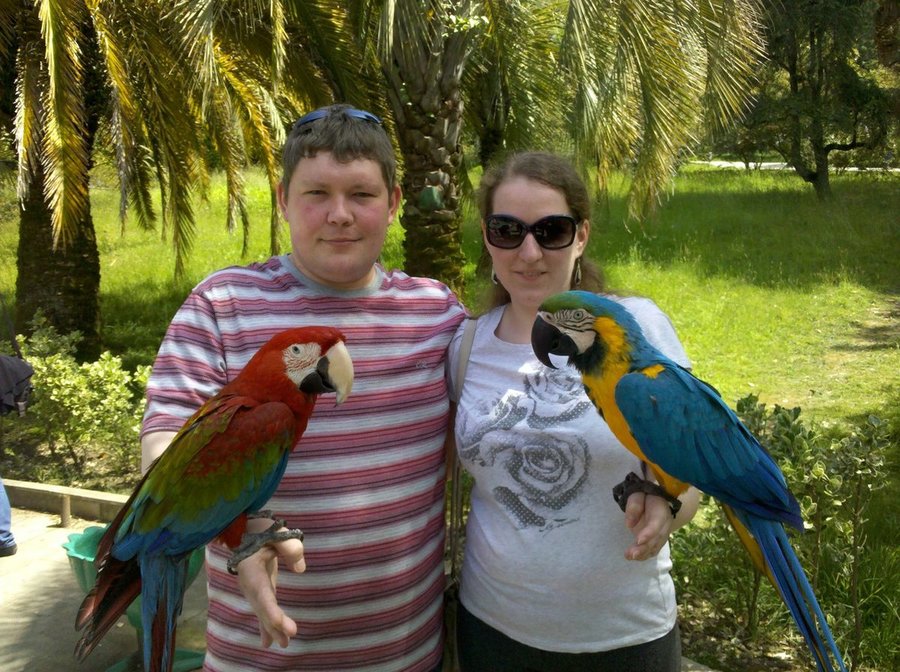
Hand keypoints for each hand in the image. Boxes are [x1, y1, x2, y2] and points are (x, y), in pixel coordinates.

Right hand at [235, 522, 305, 647]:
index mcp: (251, 570)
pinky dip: (266, 626)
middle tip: (287, 640)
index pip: (262, 595)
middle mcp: (249, 584)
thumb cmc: (262, 530)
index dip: (272, 612)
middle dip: (274, 626)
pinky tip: (269, 643)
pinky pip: (262, 611)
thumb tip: (301, 569)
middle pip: (261, 608)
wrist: (245, 530)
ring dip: (272, 629)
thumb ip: (289, 546)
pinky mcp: (259, 591)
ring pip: (262, 612)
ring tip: (285, 645)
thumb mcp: (277, 532)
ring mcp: (252, 589)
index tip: (284, 625)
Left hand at [623, 491, 673, 560]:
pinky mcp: (659, 539)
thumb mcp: (638, 495)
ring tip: (629, 557)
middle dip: (644, 548)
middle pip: (656, 539)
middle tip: (631, 554)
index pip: (656, 525)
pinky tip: (633, 557)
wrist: (655, 498)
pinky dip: (644, 555)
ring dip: (643, 554)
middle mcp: (665, 525)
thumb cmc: (645, 496)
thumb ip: (634, 506)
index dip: (648, 533)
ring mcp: (663, 533)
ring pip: (655, 546)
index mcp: (661, 512)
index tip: (638, 540)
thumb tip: (629, 524)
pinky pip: (653, 549)